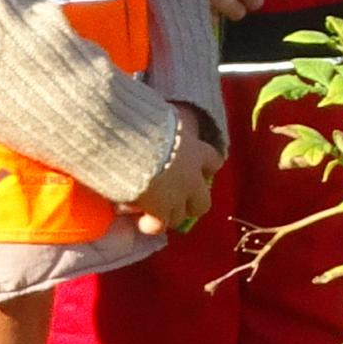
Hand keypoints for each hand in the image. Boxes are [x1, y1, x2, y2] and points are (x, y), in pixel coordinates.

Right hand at [128, 115, 221, 235]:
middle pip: (203, 202)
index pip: (214, 161)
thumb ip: (166, 128)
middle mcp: (192, 176)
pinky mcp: (159, 211)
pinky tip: (142, 222)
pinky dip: (152, 224)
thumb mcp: (161, 118)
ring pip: (180, 217)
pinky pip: (159, 225)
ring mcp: (177, 197)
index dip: (205, 167)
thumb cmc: (142, 123)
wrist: (128, 143)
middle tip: (174, 199)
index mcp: (195, 150)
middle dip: (190, 203)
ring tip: (152, 212)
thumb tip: (156, 119)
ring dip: (169, 215)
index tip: (194, 168)